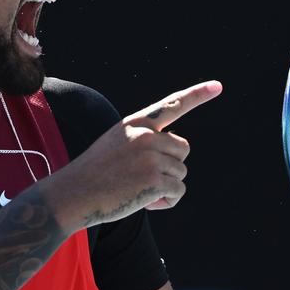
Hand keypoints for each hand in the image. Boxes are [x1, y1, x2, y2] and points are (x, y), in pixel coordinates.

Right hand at [40, 81, 221, 230]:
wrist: (72, 195)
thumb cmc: (93, 175)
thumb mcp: (116, 146)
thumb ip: (145, 142)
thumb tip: (175, 154)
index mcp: (135, 123)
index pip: (172, 105)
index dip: (197, 95)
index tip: (217, 87)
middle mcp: (146, 135)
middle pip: (182, 149)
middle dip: (170, 166)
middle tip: (141, 177)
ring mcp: (151, 157)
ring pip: (181, 173)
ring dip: (165, 186)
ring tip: (136, 190)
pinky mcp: (154, 180)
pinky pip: (178, 191)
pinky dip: (166, 202)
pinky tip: (143, 203)